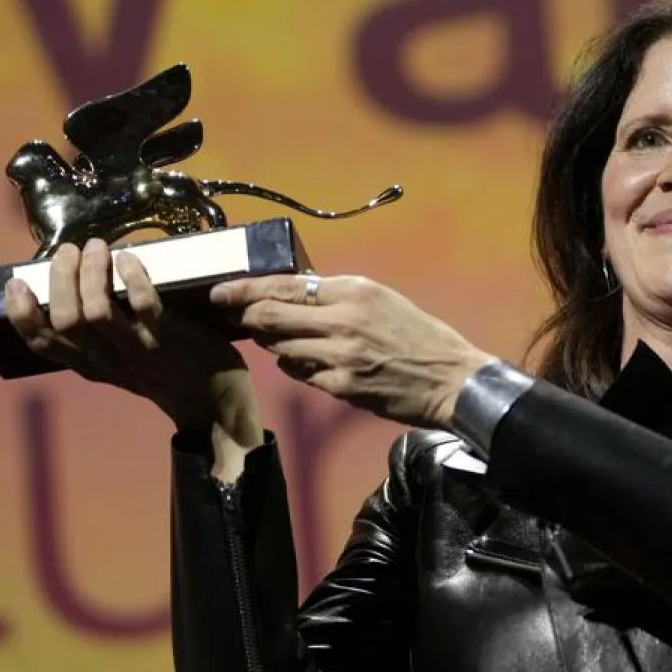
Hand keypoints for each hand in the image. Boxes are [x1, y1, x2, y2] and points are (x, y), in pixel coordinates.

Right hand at [4, 240, 262, 451]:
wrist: (211, 403)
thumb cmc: (162, 374)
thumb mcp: (116, 364)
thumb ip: (92, 339)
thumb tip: (68, 292)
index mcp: (88, 364)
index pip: (41, 344)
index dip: (21, 314)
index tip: (16, 283)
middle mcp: (107, 360)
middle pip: (65, 319)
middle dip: (60, 279)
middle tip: (69, 250)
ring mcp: (137, 350)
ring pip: (98, 311)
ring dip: (92, 274)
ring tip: (97, 247)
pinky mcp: (169, 339)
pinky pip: (145, 306)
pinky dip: (133, 278)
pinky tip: (128, 258)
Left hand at [211, 273, 493, 428]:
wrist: (451, 379)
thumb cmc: (419, 337)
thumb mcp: (381, 301)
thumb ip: (337, 296)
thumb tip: (291, 294)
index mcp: (354, 290)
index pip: (284, 284)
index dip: (244, 289)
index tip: (219, 292)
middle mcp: (343, 319)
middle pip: (269, 316)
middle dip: (244, 316)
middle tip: (230, 316)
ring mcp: (339, 355)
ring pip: (279, 347)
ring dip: (271, 344)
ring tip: (276, 339)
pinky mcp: (341, 386)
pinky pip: (299, 373)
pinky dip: (295, 366)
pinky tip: (306, 363)